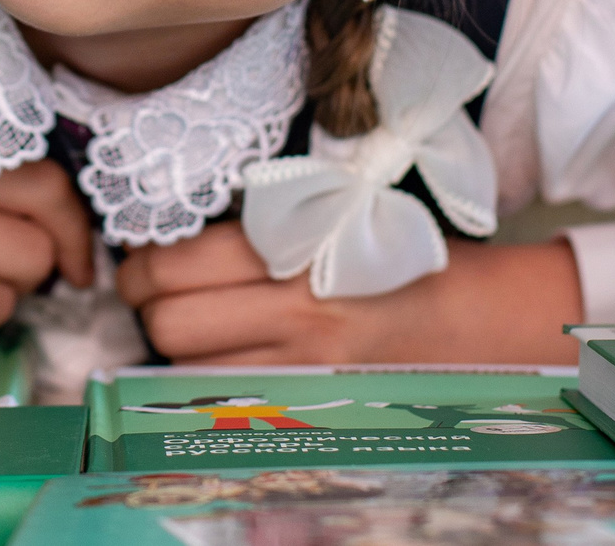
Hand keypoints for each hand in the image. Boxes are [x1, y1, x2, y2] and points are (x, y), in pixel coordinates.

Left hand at [116, 223, 580, 365]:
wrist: (474, 317)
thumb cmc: (398, 248)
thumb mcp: (329, 213)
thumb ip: (257, 223)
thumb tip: (171, 231)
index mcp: (298, 249)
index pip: (177, 264)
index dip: (140, 262)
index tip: (140, 255)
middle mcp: (295, 313)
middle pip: (168, 321)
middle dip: (144, 305)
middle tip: (150, 289)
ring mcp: (302, 367)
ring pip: (186, 369)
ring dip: (172, 347)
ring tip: (186, 323)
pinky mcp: (311, 401)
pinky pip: (226, 399)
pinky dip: (206, 380)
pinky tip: (221, 357)